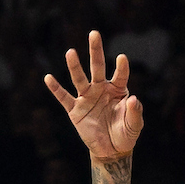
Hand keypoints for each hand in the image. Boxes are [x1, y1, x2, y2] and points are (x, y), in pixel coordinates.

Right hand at [42, 33, 143, 164]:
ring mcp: (87, 98)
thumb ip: (135, 112)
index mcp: (117, 90)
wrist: (111, 150)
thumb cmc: (125, 134)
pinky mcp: (75, 110)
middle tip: (94, 34)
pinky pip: (64, 98)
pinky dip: (56, 89)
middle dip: (95, 51)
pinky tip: (48, 78)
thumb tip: (133, 99)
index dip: (121, 67)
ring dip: (75, 66)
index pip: (120, 75)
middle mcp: (100, 89)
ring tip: (70, 52)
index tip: (122, 58)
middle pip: (97, 67)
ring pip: (79, 79)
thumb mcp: (134, 125)